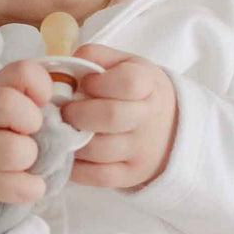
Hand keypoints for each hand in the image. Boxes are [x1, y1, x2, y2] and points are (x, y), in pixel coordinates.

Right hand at [0, 61, 52, 205]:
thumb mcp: (8, 95)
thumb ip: (36, 91)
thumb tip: (72, 98)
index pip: (22, 72)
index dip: (41, 87)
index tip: (43, 102)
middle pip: (6, 105)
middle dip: (31, 122)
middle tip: (33, 134)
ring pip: (11, 150)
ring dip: (30, 158)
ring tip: (30, 161)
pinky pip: (13, 186)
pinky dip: (30, 188)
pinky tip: (31, 183)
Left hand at [61, 43, 177, 189]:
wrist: (170, 129)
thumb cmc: (136, 93)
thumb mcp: (125, 65)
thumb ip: (96, 57)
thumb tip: (66, 66)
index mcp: (149, 85)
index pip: (128, 82)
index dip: (99, 83)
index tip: (85, 83)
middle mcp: (149, 118)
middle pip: (111, 116)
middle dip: (77, 113)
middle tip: (65, 111)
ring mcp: (142, 150)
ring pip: (99, 149)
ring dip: (71, 140)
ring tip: (63, 132)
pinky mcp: (131, 175)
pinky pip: (97, 176)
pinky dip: (75, 167)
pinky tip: (68, 153)